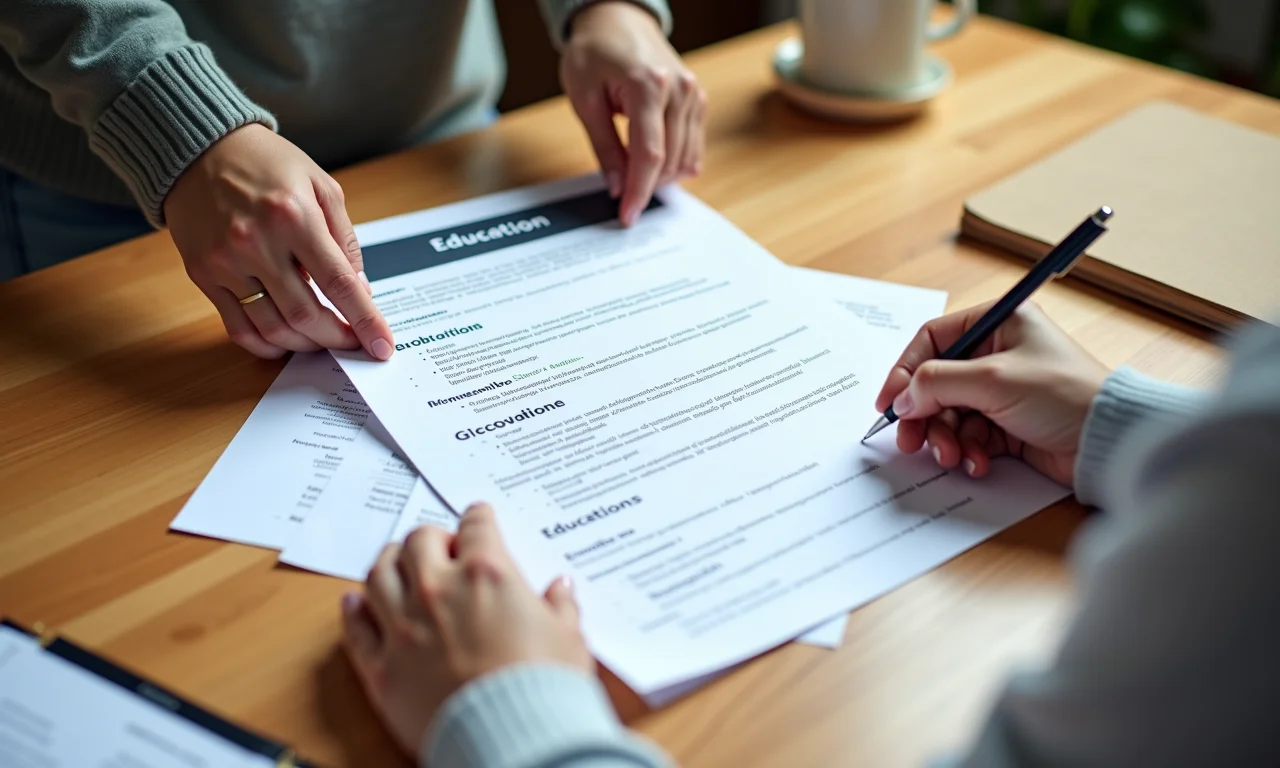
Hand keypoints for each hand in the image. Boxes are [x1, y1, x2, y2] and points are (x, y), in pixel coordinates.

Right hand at [165, 124, 393, 359]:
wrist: (199, 148)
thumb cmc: (266, 162)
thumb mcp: (321, 185)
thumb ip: (345, 239)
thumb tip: (360, 289)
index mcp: (294, 216)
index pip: (338, 282)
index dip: (365, 320)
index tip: (382, 345)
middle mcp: (256, 243)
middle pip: (306, 315)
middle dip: (338, 338)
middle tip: (354, 342)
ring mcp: (225, 262)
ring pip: (274, 328)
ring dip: (306, 345)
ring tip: (323, 340)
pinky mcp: (203, 274)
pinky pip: (238, 327)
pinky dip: (267, 345)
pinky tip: (286, 341)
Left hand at [341, 503, 591, 756]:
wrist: (515, 740)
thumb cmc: (546, 688)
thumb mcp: (568, 640)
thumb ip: (560, 607)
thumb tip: (561, 589)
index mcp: (487, 574)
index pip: (476, 526)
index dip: (478, 518)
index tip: (478, 519)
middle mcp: (438, 591)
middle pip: (418, 540)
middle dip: (431, 537)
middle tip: (441, 546)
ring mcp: (404, 628)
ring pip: (378, 574)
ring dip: (387, 562)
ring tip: (395, 563)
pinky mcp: (382, 668)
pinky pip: (356, 629)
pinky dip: (354, 610)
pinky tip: (355, 602)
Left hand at [561, 1, 706, 225]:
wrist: (617, 19)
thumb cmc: (595, 52)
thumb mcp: (585, 99)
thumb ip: (604, 146)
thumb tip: (616, 186)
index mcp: (649, 85)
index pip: (649, 155)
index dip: (638, 191)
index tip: (627, 216)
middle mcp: (680, 90)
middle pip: (670, 161)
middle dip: (647, 188)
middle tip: (623, 201)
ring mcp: (694, 95)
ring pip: (685, 158)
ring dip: (661, 178)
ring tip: (634, 180)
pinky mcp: (698, 100)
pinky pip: (693, 146)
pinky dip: (675, 163)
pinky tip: (654, 167)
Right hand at [874, 303, 1108, 486]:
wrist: (1108, 441)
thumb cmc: (1065, 394)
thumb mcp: (993, 380)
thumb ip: (938, 383)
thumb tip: (902, 398)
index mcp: (998, 322)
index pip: (933, 340)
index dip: (906, 371)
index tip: (890, 402)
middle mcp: (997, 352)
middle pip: (936, 381)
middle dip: (924, 414)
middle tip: (911, 440)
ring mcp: (1002, 390)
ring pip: (949, 413)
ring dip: (945, 437)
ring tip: (952, 455)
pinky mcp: (1007, 423)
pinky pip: (969, 435)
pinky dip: (967, 450)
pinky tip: (979, 462)